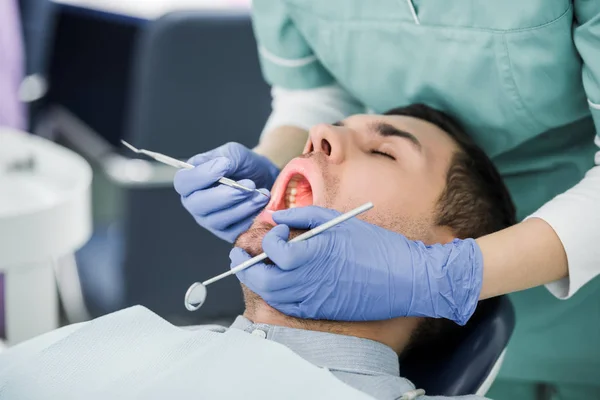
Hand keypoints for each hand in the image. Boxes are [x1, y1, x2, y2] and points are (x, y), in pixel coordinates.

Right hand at [174, 142, 278, 242]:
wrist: (265, 179)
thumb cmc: (243, 166)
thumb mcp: (234, 153)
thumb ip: (225, 157)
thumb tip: (221, 166)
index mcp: (190, 182)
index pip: (183, 182)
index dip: (201, 175)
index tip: (225, 165)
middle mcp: (195, 204)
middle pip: (197, 205)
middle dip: (226, 195)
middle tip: (249, 184)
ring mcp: (210, 221)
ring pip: (217, 220)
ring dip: (243, 207)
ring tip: (261, 194)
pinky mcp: (227, 234)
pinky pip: (235, 231)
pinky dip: (251, 218)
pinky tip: (262, 205)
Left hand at [230, 206, 482, 324]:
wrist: (405, 279)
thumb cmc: (376, 247)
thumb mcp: (340, 221)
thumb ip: (304, 217)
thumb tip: (277, 217)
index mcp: (315, 253)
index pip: (273, 251)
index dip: (269, 240)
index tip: (277, 232)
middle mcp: (310, 280)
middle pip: (262, 281)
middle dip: (244, 267)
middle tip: (239, 256)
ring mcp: (314, 300)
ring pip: (271, 297)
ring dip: (257, 282)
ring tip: (255, 269)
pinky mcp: (320, 312)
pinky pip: (287, 307)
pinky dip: (274, 296)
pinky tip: (277, 284)